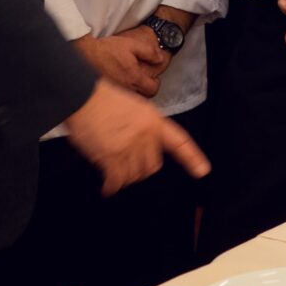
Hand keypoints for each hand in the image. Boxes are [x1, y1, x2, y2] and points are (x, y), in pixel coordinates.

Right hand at [65, 79, 209, 194]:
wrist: (82, 97)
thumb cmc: (103, 99)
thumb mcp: (134, 107)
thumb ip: (142, 128)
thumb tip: (140, 148)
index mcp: (154, 121)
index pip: (179, 141)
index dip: (192, 158)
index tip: (203, 171)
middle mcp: (146, 136)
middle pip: (152, 167)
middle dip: (140, 169)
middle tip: (128, 165)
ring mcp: (129, 148)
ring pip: (134, 176)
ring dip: (125, 177)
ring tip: (115, 171)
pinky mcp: (111, 159)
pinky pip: (116, 182)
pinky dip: (111, 187)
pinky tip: (107, 188)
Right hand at [74, 29, 169, 97]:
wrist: (85, 54)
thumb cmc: (107, 50)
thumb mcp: (131, 44)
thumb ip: (149, 52)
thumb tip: (160, 58)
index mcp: (133, 77)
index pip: (152, 90)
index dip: (156, 84)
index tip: (153, 78)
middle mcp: (125, 89)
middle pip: (143, 98)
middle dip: (146, 90)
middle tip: (143, 81)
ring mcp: (115, 94)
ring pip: (132, 100)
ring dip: (135, 94)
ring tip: (131, 83)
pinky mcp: (107, 94)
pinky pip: (120, 100)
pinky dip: (123, 96)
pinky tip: (119, 87)